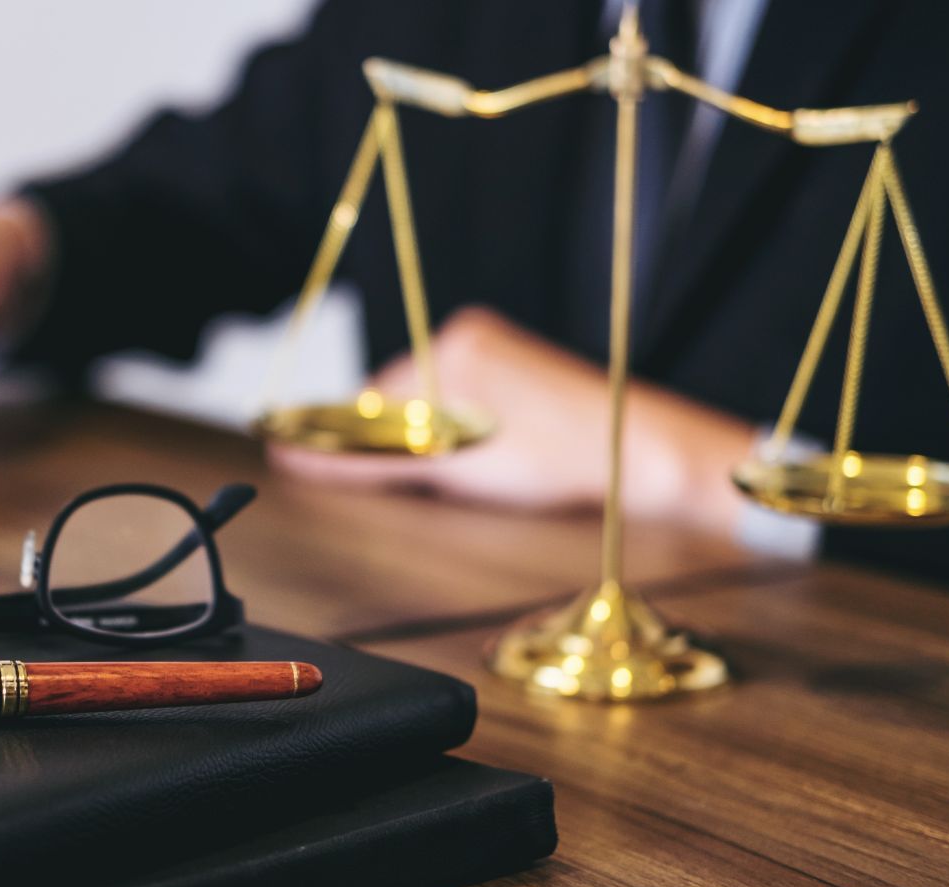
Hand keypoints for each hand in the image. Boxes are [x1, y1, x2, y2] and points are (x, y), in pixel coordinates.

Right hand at [270, 307, 755, 535]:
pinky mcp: (516, 369)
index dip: (360, 448)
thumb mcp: (461, 469)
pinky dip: (462, 436)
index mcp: (454, 345)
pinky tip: (489, 463)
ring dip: (435, 446)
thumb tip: (299, 459)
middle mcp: (470, 335)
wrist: (650, 456)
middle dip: (403, 448)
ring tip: (473, 478)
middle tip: (428, 489)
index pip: (374, 402)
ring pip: (432, 407)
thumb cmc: (567, 458)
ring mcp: (496, 349)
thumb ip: (375, 463)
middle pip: (400, 402)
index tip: (334, 477)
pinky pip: (463, 403)